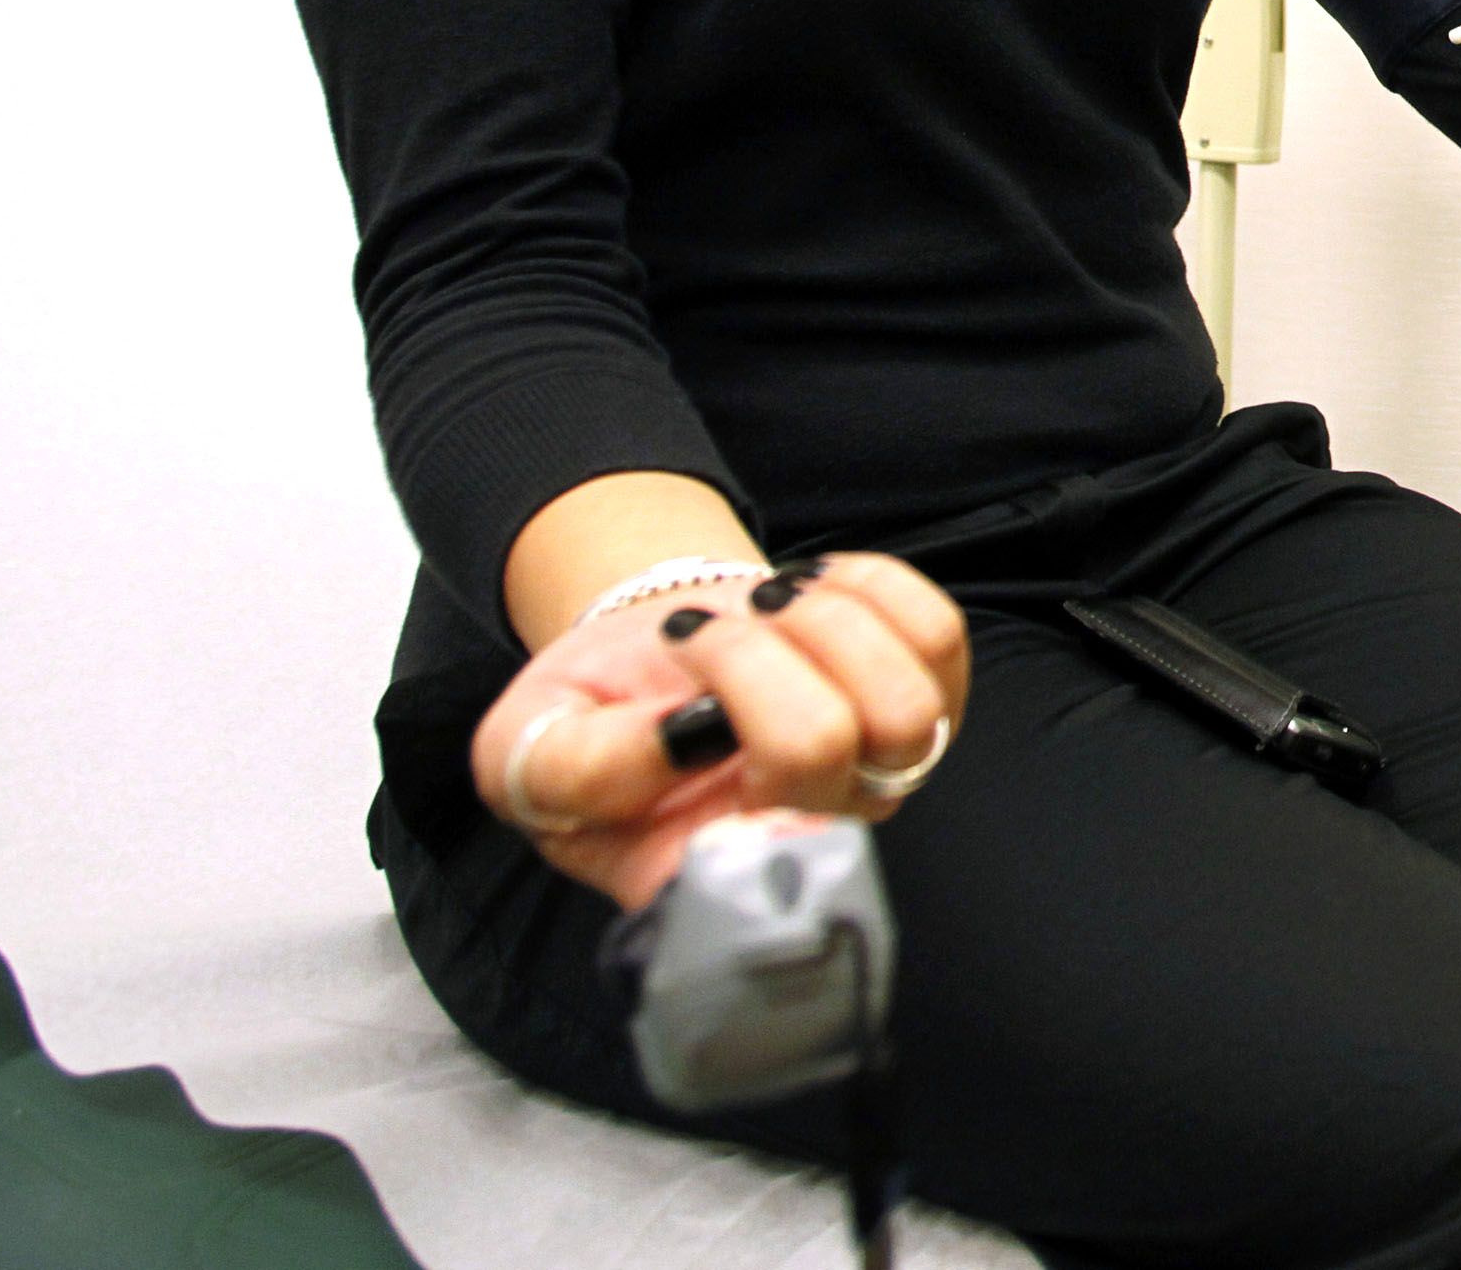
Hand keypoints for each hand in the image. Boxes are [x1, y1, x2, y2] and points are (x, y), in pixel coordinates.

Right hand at [470, 553, 970, 909]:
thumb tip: (682, 743)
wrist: (653, 648)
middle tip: (693, 636)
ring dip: (816, 621)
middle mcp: (810, 836)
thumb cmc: (589, 709)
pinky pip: (937, 635)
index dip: (742, 759)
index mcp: (707, 874)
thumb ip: (574, 766)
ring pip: (904, 696)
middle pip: (828, 745)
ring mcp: (878, 770)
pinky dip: (865, 586)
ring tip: (755, 611)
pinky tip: (808, 590)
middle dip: (747, 656)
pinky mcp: (926, 697)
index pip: (770, 864)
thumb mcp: (523, 746)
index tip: (681, 706)